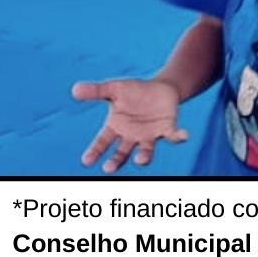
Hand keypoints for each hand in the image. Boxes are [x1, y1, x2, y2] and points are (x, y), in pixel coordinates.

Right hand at [71, 77, 186, 171]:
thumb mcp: (114, 89)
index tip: (86, 161)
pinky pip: (172, 136)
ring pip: (146, 151)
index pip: (102, 142)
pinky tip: (183, 136)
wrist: (160, 88)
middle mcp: (131, 136)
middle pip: (121, 153)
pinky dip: (178, 137)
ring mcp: (149, 135)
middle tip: (109, 168)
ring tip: (140, 160)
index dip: (95, 151)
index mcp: (116, 127)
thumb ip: (95, 91)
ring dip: (143, 156)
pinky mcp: (167, 129)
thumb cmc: (134, 91)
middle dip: (116, 161)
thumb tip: (74, 90)